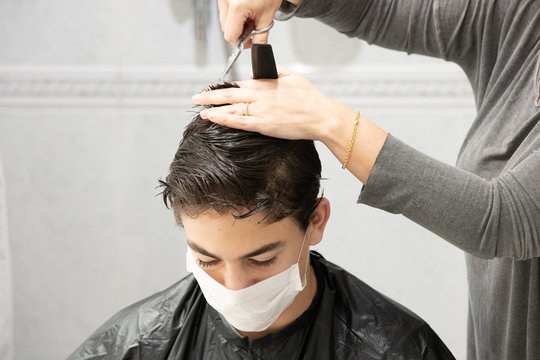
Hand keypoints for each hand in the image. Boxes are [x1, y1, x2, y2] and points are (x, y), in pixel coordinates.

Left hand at [192, 69, 352, 141]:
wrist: (321, 117)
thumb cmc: (310, 99)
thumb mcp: (293, 77)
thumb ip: (276, 72)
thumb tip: (264, 71)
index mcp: (266, 84)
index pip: (239, 83)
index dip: (223, 87)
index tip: (212, 90)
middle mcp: (260, 96)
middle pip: (229, 94)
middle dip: (210, 96)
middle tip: (196, 98)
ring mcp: (261, 111)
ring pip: (231, 108)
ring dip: (213, 108)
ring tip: (201, 110)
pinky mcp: (264, 125)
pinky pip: (239, 122)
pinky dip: (224, 119)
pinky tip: (213, 118)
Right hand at [218, 0, 282, 45]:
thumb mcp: (267, 17)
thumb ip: (260, 37)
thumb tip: (256, 48)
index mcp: (237, 7)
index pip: (231, 36)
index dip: (240, 43)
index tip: (248, 42)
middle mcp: (226, 0)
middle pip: (226, 28)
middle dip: (239, 32)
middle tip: (253, 27)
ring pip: (225, 19)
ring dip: (237, 23)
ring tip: (251, 15)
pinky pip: (225, 9)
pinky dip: (235, 13)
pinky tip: (246, 9)